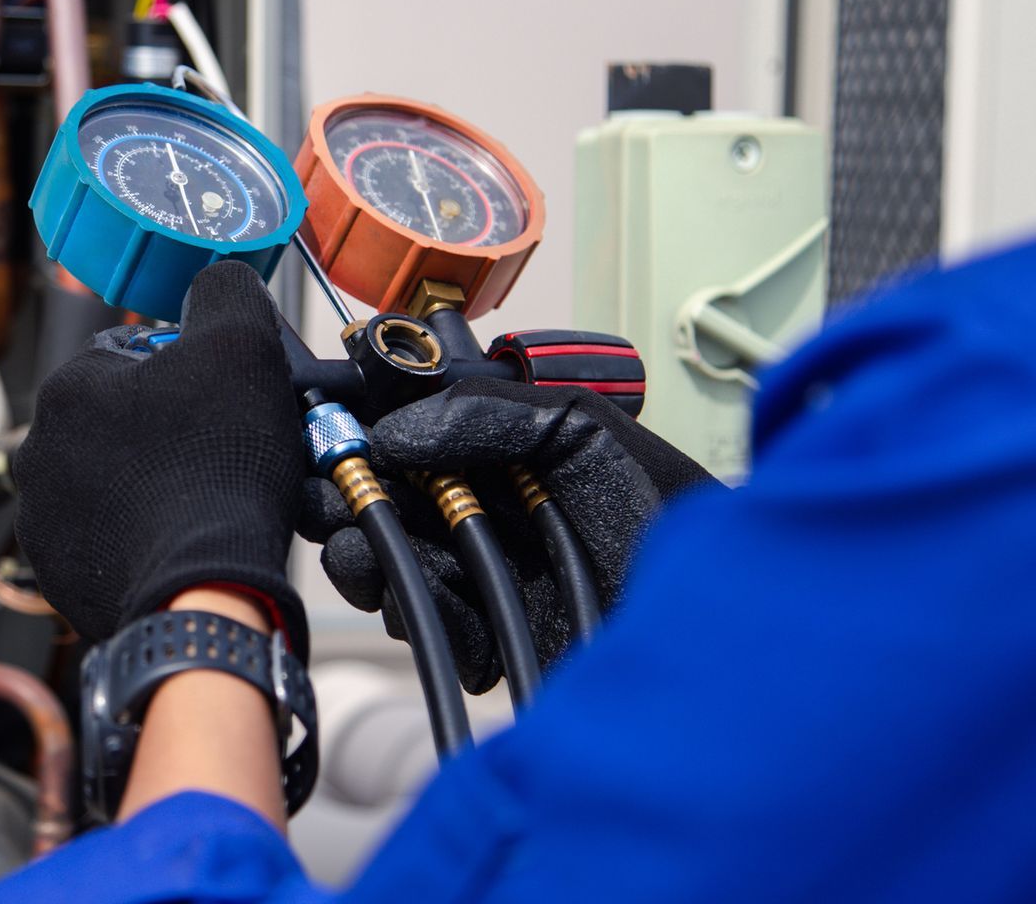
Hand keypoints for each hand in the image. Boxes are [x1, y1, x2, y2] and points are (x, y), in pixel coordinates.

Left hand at [14, 262, 308, 654]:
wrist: (202, 588)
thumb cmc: (217, 466)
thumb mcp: (241, 344)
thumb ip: (225, 291)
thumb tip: (219, 278)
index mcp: (67, 388)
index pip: (132, 358)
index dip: (190, 375)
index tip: (223, 403)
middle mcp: (38, 450)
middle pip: (119, 423)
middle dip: (166, 432)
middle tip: (220, 454)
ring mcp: (43, 519)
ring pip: (109, 482)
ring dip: (149, 485)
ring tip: (202, 501)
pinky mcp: (59, 575)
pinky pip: (104, 539)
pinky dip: (137, 538)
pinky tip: (178, 541)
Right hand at [298, 378, 717, 690]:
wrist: (728, 626)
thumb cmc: (672, 516)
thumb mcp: (585, 432)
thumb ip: (491, 413)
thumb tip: (396, 431)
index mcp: (509, 457)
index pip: (417, 438)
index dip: (366, 435)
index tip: (328, 434)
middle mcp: (495, 515)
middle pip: (395, 505)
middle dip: (354, 502)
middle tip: (326, 501)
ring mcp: (494, 580)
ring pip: (403, 569)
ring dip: (377, 563)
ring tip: (366, 557)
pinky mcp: (501, 643)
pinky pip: (439, 631)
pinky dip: (430, 620)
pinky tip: (438, 610)